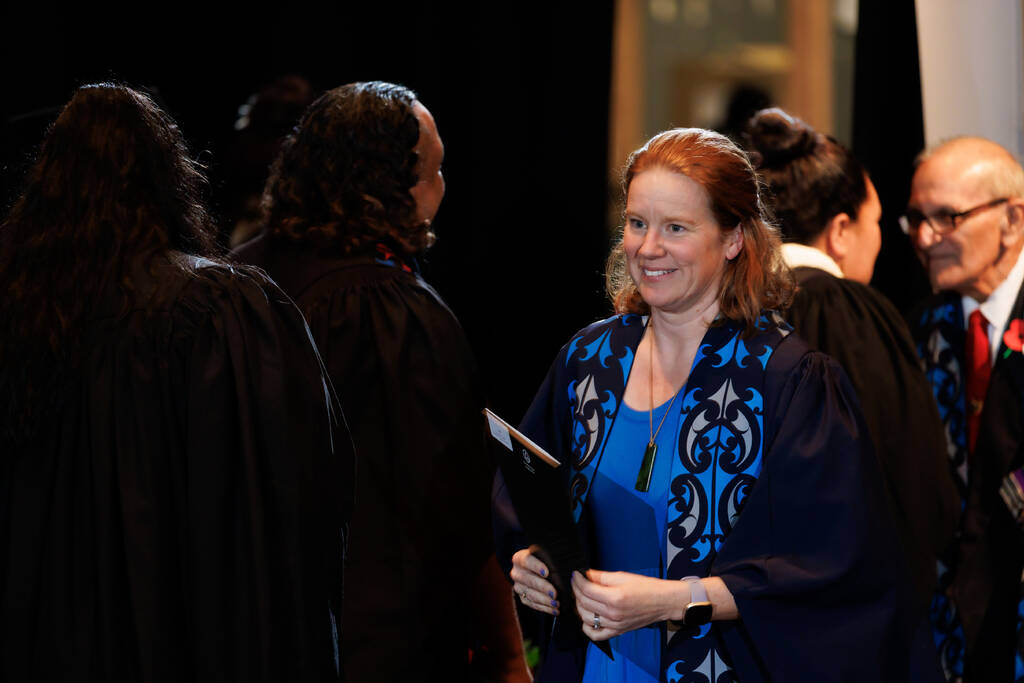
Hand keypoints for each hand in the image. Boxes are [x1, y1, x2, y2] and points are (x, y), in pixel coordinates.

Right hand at [510, 545, 558, 615]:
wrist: (540, 571)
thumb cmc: (548, 561)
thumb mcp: (548, 556)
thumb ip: (552, 559)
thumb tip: (565, 565)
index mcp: (520, 559)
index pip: (526, 560)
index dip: (536, 566)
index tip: (546, 572)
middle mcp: (516, 573)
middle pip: (528, 579)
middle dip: (543, 587)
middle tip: (554, 593)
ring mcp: (518, 587)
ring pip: (531, 594)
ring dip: (545, 600)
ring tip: (557, 604)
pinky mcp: (523, 598)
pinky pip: (533, 604)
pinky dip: (545, 608)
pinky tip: (555, 610)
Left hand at [571, 569, 686, 640]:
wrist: (663, 601)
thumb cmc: (647, 588)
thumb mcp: (623, 576)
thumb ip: (601, 576)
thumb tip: (586, 574)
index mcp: (614, 597)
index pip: (586, 589)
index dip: (577, 580)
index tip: (576, 574)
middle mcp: (613, 614)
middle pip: (583, 603)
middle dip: (577, 590)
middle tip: (577, 582)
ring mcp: (614, 625)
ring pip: (586, 618)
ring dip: (580, 606)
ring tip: (582, 596)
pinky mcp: (617, 632)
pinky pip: (595, 635)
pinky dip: (587, 627)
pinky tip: (588, 617)